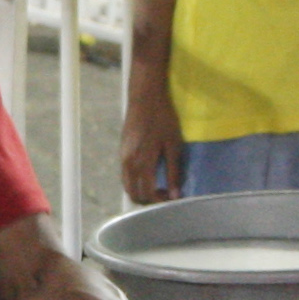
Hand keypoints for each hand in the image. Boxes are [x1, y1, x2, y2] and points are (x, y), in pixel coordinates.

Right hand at [120, 73, 183, 203]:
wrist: (145, 97)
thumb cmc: (163, 118)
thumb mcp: (173, 145)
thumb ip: (173, 172)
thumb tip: (176, 195)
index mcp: (142, 163)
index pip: (148, 194)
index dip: (161, 201)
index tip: (173, 198)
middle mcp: (128, 164)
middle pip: (134, 195)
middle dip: (149, 201)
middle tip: (166, 195)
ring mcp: (122, 158)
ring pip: (127, 186)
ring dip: (141, 192)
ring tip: (159, 187)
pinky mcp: (122, 152)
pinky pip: (126, 175)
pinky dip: (136, 182)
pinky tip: (150, 175)